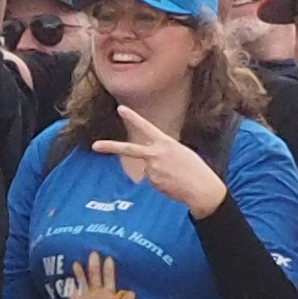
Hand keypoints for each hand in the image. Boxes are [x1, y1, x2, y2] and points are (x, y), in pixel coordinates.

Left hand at [100, 101, 228, 215]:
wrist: (202, 189)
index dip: (132, 117)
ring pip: (148, 170)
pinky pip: (152, 180)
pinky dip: (161, 182)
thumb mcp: (180, 153)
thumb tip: (147, 165)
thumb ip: (161, 153)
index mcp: (166, 143)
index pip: (146, 127)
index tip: (120, 109)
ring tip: (175, 176)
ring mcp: (152, 169)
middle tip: (94, 146)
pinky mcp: (152, 182)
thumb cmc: (195, 169)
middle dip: (110, 147)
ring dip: (159, 173)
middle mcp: (156, 154)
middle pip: (128, 149)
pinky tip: (172, 183)